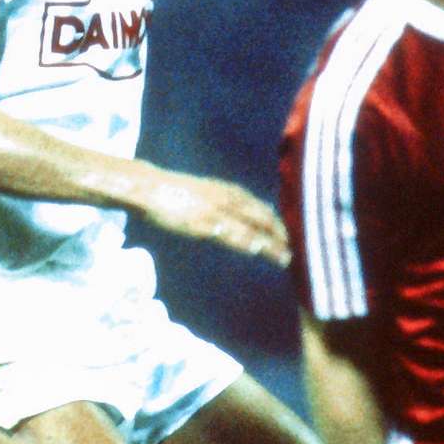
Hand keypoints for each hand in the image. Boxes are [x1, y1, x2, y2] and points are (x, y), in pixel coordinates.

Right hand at [137, 170, 289, 264]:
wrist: (148, 187)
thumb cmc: (172, 192)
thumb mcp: (203, 193)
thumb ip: (221, 202)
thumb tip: (236, 216)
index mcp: (226, 190)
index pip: (258, 207)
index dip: (275, 222)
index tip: (287, 235)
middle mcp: (225, 197)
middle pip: (260, 216)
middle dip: (279, 233)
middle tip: (295, 249)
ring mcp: (215, 209)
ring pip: (249, 226)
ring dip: (268, 242)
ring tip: (285, 256)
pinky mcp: (202, 221)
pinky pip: (228, 232)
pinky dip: (244, 240)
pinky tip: (256, 250)